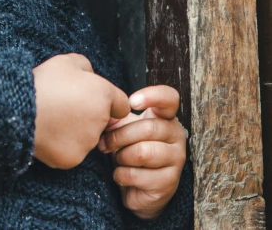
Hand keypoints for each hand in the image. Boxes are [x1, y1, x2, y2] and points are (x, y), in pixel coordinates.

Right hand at [32, 53, 130, 169]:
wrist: (18, 107)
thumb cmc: (44, 81)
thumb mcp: (67, 61)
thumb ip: (87, 68)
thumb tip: (91, 77)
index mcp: (103, 94)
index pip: (121, 105)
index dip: (109, 102)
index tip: (93, 100)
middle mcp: (101, 121)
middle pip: (102, 122)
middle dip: (89, 116)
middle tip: (65, 107)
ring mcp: (87, 142)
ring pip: (87, 138)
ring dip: (76, 131)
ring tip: (53, 119)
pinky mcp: (72, 159)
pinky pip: (71, 152)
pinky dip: (62, 145)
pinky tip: (48, 133)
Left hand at [98, 85, 186, 219]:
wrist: (135, 186)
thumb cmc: (129, 148)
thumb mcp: (122, 127)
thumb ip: (116, 115)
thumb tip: (106, 107)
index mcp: (165, 117)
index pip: (169, 98)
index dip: (152, 96)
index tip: (131, 102)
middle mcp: (176, 135)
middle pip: (148, 128)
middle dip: (119, 136)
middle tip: (105, 143)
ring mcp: (176, 159)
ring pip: (143, 152)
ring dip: (121, 156)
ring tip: (117, 158)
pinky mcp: (169, 182)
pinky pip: (137, 175)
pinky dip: (121, 175)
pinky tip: (121, 174)